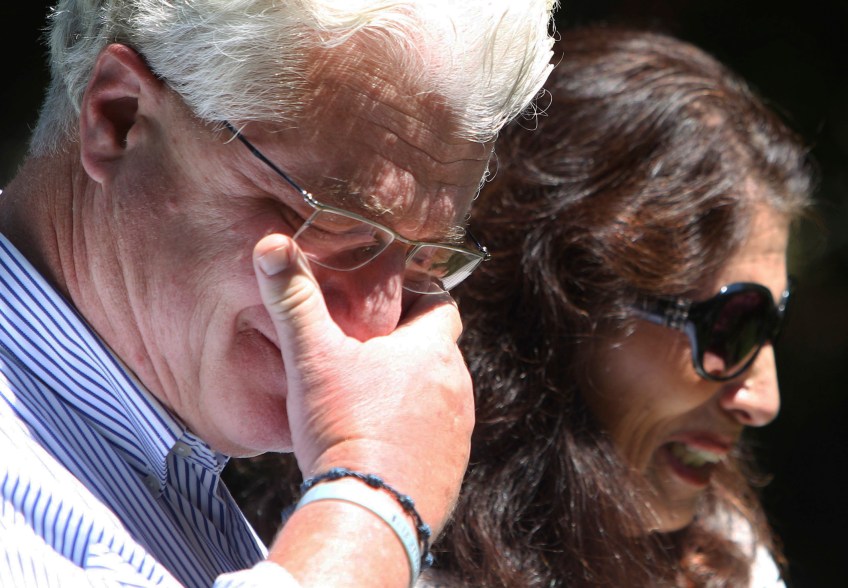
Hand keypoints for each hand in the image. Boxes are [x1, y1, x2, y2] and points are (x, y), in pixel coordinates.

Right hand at [252, 233, 473, 535]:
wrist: (369, 511)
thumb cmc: (345, 428)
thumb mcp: (312, 358)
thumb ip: (293, 300)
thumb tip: (272, 247)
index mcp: (432, 348)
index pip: (440, 302)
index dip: (415, 295)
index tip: (385, 301)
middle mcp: (458, 385)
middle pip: (437, 349)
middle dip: (406, 345)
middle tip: (366, 350)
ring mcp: (460, 429)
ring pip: (438, 393)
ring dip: (411, 390)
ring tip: (369, 398)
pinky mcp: (453, 467)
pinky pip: (437, 435)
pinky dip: (415, 430)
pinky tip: (380, 439)